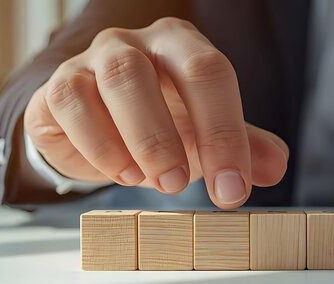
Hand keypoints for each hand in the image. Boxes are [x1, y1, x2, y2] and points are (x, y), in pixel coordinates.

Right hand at [23, 18, 288, 207]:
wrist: (100, 128)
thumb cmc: (161, 123)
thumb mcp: (205, 134)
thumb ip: (243, 146)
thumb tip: (276, 166)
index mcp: (182, 46)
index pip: (211, 74)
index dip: (224, 133)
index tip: (232, 190)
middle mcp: (136, 44)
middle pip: (152, 72)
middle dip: (169, 137)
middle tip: (181, 185)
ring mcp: (93, 60)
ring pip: (114, 82)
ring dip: (136, 139)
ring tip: (148, 181)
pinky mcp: (56, 87)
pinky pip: (71, 105)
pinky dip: (97, 146)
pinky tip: (120, 172)